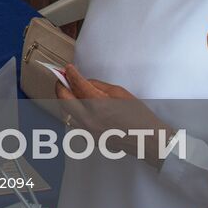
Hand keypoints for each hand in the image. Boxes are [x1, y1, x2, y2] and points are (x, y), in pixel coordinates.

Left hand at [55, 64, 174, 162]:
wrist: (147, 139)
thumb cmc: (138, 115)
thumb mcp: (119, 93)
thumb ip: (98, 86)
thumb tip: (84, 82)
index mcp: (98, 104)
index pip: (77, 85)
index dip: (71, 74)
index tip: (68, 68)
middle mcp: (89, 119)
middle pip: (63, 99)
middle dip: (60, 86)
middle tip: (62, 79)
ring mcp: (87, 131)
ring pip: (65, 112)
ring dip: (64, 100)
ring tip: (68, 92)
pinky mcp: (89, 139)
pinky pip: (74, 123)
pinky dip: (72, 113)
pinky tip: (77, 107)